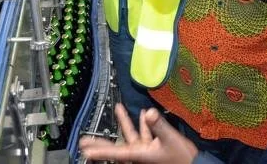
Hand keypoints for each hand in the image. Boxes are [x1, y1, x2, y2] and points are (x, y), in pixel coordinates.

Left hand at [79, 104, 197, 163]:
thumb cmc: (181, 158)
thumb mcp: (170, 140)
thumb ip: (159, 126)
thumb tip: (149, 113)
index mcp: (139, 154)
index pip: (115, 152)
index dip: (99, 150)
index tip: (85, 150)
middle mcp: (139, 153)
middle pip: (116, 147)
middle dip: (101, 143)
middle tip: (84, 141)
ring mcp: (146, 150)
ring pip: (130, 136)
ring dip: (125, 122)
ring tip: (118, 108)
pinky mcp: (154, 147)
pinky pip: (144, 134)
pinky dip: (143, 123)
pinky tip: (145, 113)